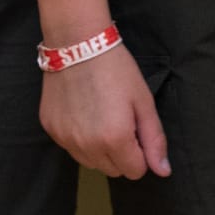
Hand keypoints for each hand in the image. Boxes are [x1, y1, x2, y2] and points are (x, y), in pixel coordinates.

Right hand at [40, 47, 170, 178]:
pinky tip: (84, 111)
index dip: (142, 153)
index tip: (137, 129)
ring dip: (100, 149)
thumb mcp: (143, 100)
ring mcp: (65, 140)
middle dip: (122, 153)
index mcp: (115, 139)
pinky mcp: (50, 130)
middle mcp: (87, 146)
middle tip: (121, 120)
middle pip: (113, 171)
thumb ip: (154, 139)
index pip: (135, 171)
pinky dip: (80, 138)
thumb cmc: (116, 69)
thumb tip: (163, 171)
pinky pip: (71, 148)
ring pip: (91, 163)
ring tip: (102, 116)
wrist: (77, 43)